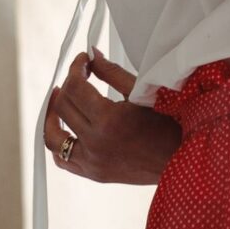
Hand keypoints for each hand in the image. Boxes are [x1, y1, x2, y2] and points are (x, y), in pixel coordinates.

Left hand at [44, 51, 181, 183]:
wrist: (177, 156)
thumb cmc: (167, 121)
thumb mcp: (141, 91)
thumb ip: (112, 72)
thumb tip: (92, 56)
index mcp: (108, 120)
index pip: (76, 87)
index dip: (76, 68)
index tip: (83, 59)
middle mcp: (94, 142)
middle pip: (63, 107)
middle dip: (68, 84)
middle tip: (79, 74)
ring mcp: (90, 162)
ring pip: (53, 137)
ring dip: (52, 115)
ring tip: (59, 99)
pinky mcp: (91, 173)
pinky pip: (62, 159)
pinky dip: (58, 142)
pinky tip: (64, 128)